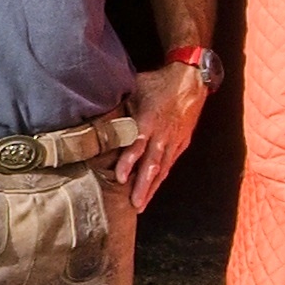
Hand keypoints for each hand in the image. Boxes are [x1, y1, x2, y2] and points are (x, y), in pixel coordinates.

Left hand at [125, 58, 209, 196]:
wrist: (191, 79)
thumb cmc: (157, 83)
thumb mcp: (135, 89)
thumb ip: (118, 108)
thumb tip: (93, 119)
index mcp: (149, 120)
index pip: (138, 145)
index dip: (129, 162)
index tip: (120, 178)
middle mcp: (163, 134)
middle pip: (153, 163)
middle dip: (144, 185)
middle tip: (135, 204)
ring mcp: (174, 139)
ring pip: (163, 167)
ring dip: (152, 187)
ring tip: (141, 205)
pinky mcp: (181, 142)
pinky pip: (170, 163)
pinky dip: (162, 177)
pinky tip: (154, 189)